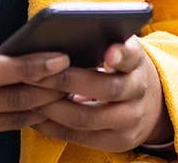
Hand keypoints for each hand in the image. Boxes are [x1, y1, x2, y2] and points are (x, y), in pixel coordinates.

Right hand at [0, 18, 70, 158]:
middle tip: (76, 78)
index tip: (59, 58)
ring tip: (65, 95)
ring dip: (38, 109)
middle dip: (47, 89)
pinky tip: (32, 109)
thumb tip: (2, 50)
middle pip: (6, 99)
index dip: (31, 67)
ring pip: (4, 121)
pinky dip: (13, 121)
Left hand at [22, 36, 171, 152]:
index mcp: (136, 62)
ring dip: (54, 109)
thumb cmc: (117, 68)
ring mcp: (130, 120)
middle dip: (67, 81)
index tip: (107, 53)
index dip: (121, 54)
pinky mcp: (119, 141)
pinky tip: (36, 118)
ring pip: (88, 118)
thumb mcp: (118, 51)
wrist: (148, 105)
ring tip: (29, 97)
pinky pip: (81, 138)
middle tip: (36, 74)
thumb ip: (101, 41)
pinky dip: (55, 127)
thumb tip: (60, 35)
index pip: (131, 56)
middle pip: (106, 89)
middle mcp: (138, 91)